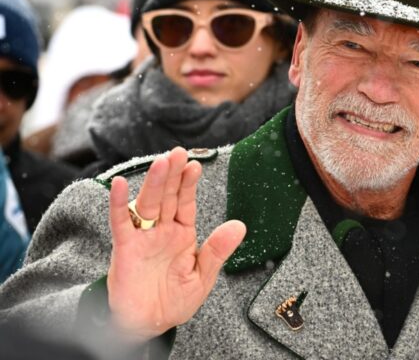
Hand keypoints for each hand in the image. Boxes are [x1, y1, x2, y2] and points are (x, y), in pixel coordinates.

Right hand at [106, 147, 245, 340]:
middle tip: (177, 152)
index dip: (188, 184)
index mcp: (182, 233)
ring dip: (153, 183)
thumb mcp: (202, 276)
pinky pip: (120, 223)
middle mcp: (161, 230)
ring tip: (161, 162)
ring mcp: (142, 237)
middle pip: (167, 197)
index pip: (185, 203)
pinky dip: (118, 204)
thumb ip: (217, 250)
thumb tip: (240, 226)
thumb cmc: (174, 300)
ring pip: (147, 204)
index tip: (195, 165)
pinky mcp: (124, 249)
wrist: (147, 325)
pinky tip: (120, 184)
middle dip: (172, 174)